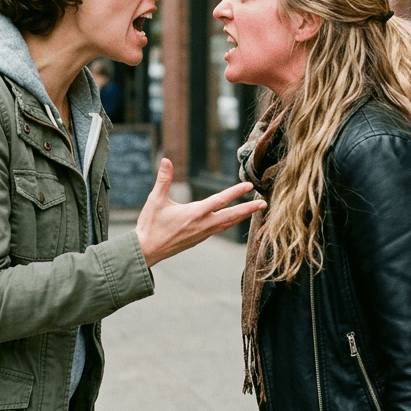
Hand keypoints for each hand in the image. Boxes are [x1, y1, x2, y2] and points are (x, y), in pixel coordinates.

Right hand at [136, 158, 265, 267]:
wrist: (147, 251)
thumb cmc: (150, 225)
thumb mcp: (155, 200)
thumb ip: (163, 179)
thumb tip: (166, 159)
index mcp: (194, 214)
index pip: (219, 200)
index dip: (235, 193)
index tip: (249, 187)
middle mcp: (202, 225)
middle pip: (231, 216)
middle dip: (248, 209)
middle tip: (264, 204)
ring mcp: (202, 234)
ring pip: (227, 224)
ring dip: (241, 216)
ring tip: (254, 210)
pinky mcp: (199, 239)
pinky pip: (219, 230)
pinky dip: (230, 223)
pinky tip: (233, 220)